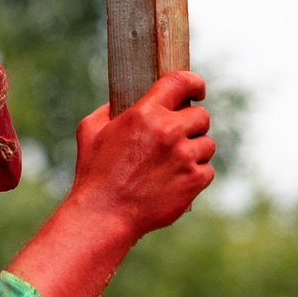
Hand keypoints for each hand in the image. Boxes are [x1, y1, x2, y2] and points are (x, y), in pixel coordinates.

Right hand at [6, 70, 214, 296]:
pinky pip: (208, 170)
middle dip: (192, 124)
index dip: (194, 82)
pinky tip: (177, 180)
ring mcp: (184, 157)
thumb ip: (109, 109)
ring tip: (175, 162)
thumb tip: (126, 102)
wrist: (104, 214)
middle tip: (179, 136)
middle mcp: (168, 131)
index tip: (197, 89)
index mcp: (145, 113)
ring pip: (207, 144)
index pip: (182, 82)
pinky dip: (196, 174)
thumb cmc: (94, 173)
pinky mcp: (194, 181)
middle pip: (201, 115)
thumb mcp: (90, 130)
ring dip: (195, 150)